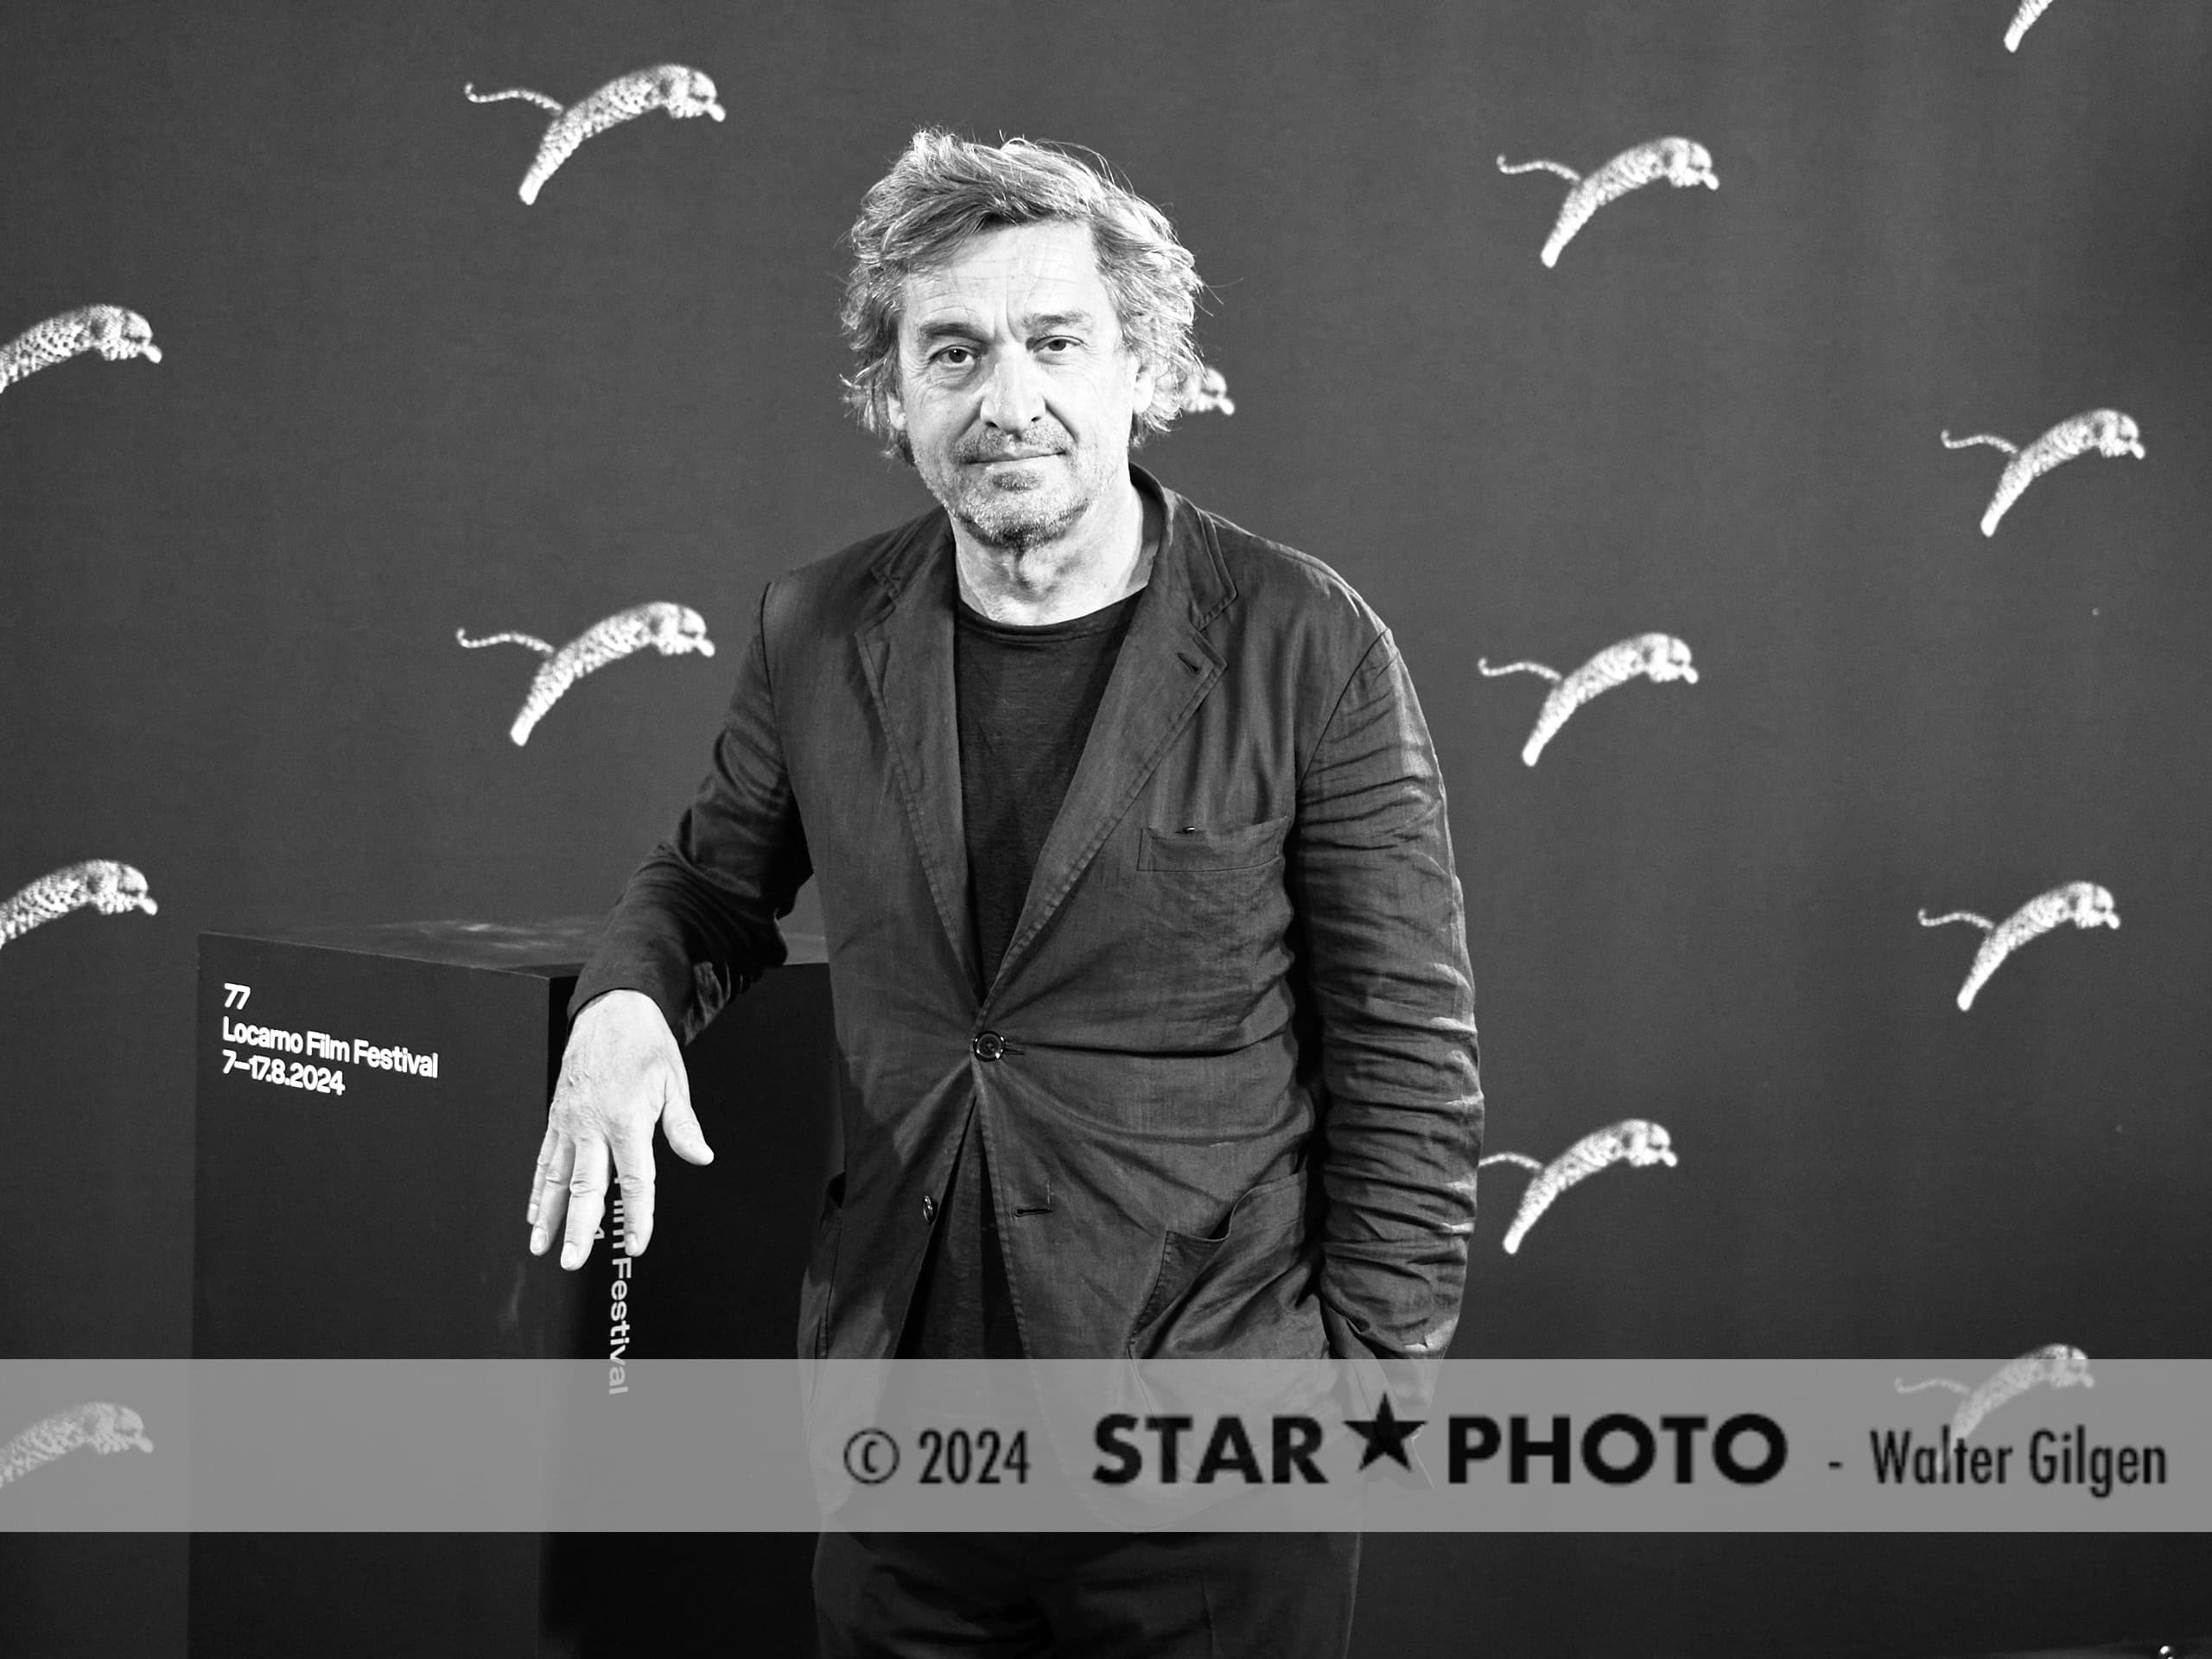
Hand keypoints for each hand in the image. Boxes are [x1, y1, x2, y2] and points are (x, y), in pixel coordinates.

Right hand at [526, 988, 712, 1268]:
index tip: (638, 1243)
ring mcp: (569, 1121)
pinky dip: (538, 1188)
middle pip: (585, 1185)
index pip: (633, 1179)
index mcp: (626, 1117)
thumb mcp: (674, 1081)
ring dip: (548, 1215)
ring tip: (542, 1247)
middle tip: (572, 1260)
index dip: (637, 1215)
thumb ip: (683, 1126)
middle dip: (578, 1227)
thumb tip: (700, 1156)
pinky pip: (544, 1158)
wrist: (611, 1008)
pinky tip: (534, 1213)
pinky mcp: (556, 1116)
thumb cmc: (644, 1043)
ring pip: (556, 1176)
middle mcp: (592, 1123)